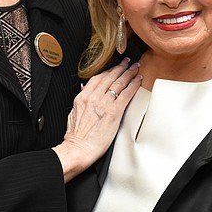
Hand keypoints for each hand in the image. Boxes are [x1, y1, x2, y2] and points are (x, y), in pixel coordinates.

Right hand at [54, 59, 141, 181]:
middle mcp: (93, 97)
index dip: (108, 71)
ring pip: (119, 83)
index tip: (114, 67)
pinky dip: (133, 85)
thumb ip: (81, 101)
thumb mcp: (73, 114)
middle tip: (128, 62)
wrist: (78, 149)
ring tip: (135, 68)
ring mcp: (104, 103)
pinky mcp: (114, 112)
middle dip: (120, 68)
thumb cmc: (76, 137)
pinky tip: (138, 80)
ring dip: (129, 73)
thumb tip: (84, 91)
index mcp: (82, 97)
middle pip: (110, 77)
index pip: (97, 78)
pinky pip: (126, 94)